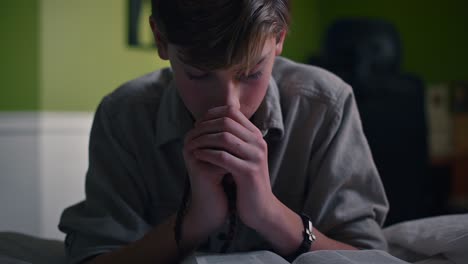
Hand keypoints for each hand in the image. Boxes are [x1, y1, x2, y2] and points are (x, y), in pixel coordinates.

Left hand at [186, 105, 275, 229]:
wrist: (262, 208)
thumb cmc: (247, 182)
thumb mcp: (244, 156)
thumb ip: (234, 140)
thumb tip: (214, 122)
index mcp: (256, 136)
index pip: (233, 112)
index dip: (212, 114)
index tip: (199, 123)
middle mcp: (258, 143)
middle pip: (227, 122)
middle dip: (205, 126)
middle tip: (192, 133)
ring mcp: (255, 157)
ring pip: (224, 138)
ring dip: (203, 140)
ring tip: (191, 145)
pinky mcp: (248, 172)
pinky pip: (223, 157)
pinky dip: (207, 154)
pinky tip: (197, 156)